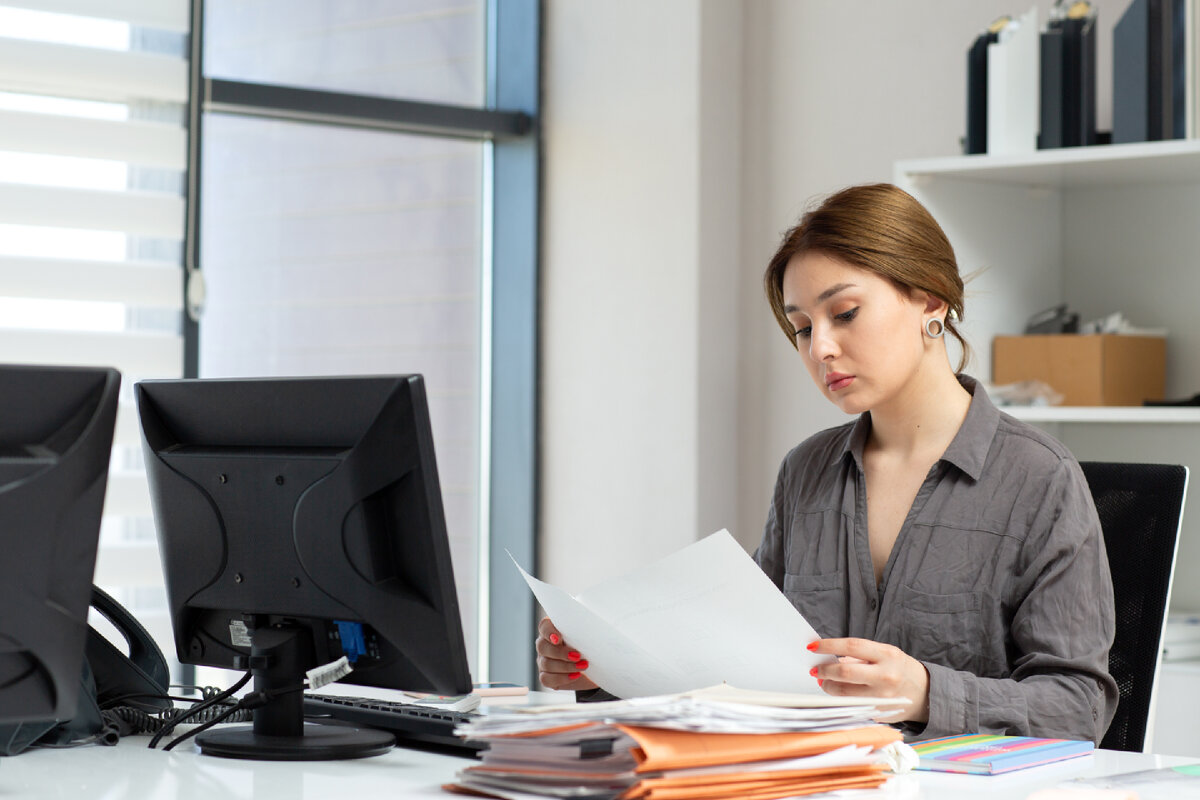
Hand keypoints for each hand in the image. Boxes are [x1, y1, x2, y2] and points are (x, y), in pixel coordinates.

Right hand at [536, 617, 597, 690]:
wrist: (596, 670)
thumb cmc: (591, 649)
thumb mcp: (590, 639)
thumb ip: (585, 632)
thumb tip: (592, 629)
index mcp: (554, 630)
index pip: (544, 626)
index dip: (548, 632)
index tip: (559, 639)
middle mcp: (545, 645)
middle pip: (542, 646)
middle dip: (560, 652)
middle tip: (578, 656)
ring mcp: (543, 661)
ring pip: (545, 663)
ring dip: (566, 666)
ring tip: (583, 666)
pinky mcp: (546, 677)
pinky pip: (546, 679)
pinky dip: (561, 678)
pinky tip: (575, 676)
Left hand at [808, 638, 929, 722]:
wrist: (924, 693)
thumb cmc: (899, 668)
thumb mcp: (884, 654)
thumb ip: (858, 656)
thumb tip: (830, 658)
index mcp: (887, 655)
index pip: (852, 647)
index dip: (829, 645)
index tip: (813, 646)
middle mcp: (886, 676)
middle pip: (845, 673)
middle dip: (825, 670)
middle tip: (815, 669)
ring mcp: (882, 697)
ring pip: (844, 693)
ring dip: (828, 686)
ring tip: (824, 680)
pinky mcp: (878, 713)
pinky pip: (852, 704)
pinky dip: (840, 698)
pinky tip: (837, 692)